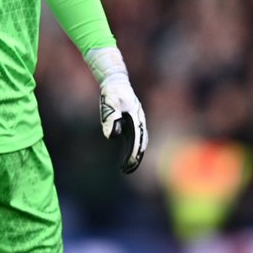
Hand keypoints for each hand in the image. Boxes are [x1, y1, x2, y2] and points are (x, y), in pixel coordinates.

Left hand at [85, 47, 148, 173]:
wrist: (116, 80)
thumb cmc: (113, 91)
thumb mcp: (111, 102)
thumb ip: (111, 117)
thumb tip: (112, 136)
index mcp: (136, 118)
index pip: (137, 140)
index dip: (134, 154)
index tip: (129, 165)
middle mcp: (139, 121)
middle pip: (141, 143)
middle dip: (135, 158)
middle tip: (127, 171)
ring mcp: (136, 121)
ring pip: (139, 142)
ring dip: (135, 154)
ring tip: (128, 167)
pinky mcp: (131, 122)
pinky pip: (134, 138)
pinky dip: (133, 148)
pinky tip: (127, 156)